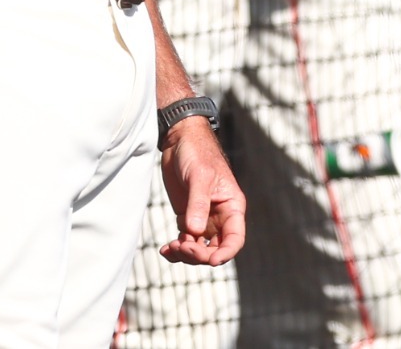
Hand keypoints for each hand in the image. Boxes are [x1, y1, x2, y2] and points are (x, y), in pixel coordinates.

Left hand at [159, 117, 245, 264]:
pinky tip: (165, 249)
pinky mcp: (188, 218)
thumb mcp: (200, 176)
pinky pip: (185, 241)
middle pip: (215, 249)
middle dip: (200, 254)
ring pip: (199, 249)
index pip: (235, 238)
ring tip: (170, 248)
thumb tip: (194, 232)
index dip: (226, 253)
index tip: (212, 261)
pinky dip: (176, 249)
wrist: (180, 140)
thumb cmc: (197, 152)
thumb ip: (197, 204)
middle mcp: (220, 217)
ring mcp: (203, 219)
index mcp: (231, 207)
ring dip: (186, 254)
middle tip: (181, 247)